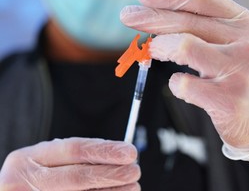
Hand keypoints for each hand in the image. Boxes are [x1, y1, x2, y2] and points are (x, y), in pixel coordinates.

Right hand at [0, 138, 139, 190]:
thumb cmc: (36, 174)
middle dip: (111, 174)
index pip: (74, 150)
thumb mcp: (47, 160)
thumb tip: (118, 153)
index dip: (105, 151)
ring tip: (132, 187)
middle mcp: (25, 181)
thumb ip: (77, 156)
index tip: (129, 152)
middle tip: (135, 170)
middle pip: (78, 177)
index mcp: (27, 159)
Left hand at [120, 0, 248, 159]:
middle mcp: (245, 43)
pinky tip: (181, 86)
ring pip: (183, 47)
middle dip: (150, 17)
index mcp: (244, 24)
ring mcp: (238, 72)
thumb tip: (159, 13)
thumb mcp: (232, 44)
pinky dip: (175, 84)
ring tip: (153, 52)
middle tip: (128, 17)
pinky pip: (185, 85)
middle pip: (186, 21)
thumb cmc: (242, 76)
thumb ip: (202, 29)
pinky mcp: (228, 100)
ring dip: (160, 47)